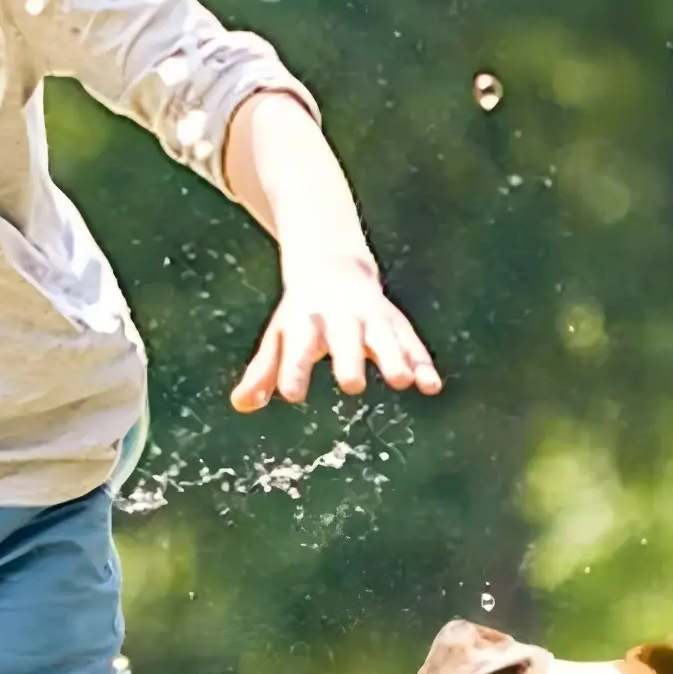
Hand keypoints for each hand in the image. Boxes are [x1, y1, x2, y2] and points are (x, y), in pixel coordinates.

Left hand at [230, 255, 443, 410]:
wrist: (333, 268)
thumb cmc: (301, 315)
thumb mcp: (279, 337)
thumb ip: (262, 372)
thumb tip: (241, 405)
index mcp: (305, 323)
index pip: (297, 347)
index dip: (293, 369)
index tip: (291, 394)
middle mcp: (340, 320)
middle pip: (345, 339)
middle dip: (349, 359)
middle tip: (351, 385)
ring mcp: (372, 321)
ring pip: (385, 338)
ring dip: (394, 358)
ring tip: (402, 381)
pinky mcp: (396, 326)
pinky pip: (412, 344)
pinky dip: (422, 363)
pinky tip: (431, 386)